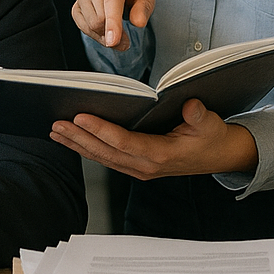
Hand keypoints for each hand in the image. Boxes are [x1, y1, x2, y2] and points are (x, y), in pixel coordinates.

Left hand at [50, 99, 258, 179]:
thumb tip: (190, 106)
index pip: (124, 142)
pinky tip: (70, 138)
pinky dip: (86, 147)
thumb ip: (199, 116)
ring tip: (55, 130)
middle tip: (56, 123)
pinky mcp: (134, 165)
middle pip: (105, 151)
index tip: (80, 117)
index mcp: (162, 155)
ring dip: (77, 143)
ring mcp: (139, 168)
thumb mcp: (211, 124)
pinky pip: (106, 157)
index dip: (100, 130)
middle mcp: (146, 165)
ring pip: (101, 157)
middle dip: (78, 137)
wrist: (219, 156)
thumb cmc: (212, 137)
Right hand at [72, 0, 155, 51]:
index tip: (114, 41)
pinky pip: (81, 25)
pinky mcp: (76, 3)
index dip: (113, 20)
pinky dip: (95, 35)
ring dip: (105, 36)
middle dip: (113, 34)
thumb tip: (138, 22)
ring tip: (118, 36)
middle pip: (99, 14)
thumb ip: (144, 7)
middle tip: (126, 42)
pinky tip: (105, 33)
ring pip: (90, 22)